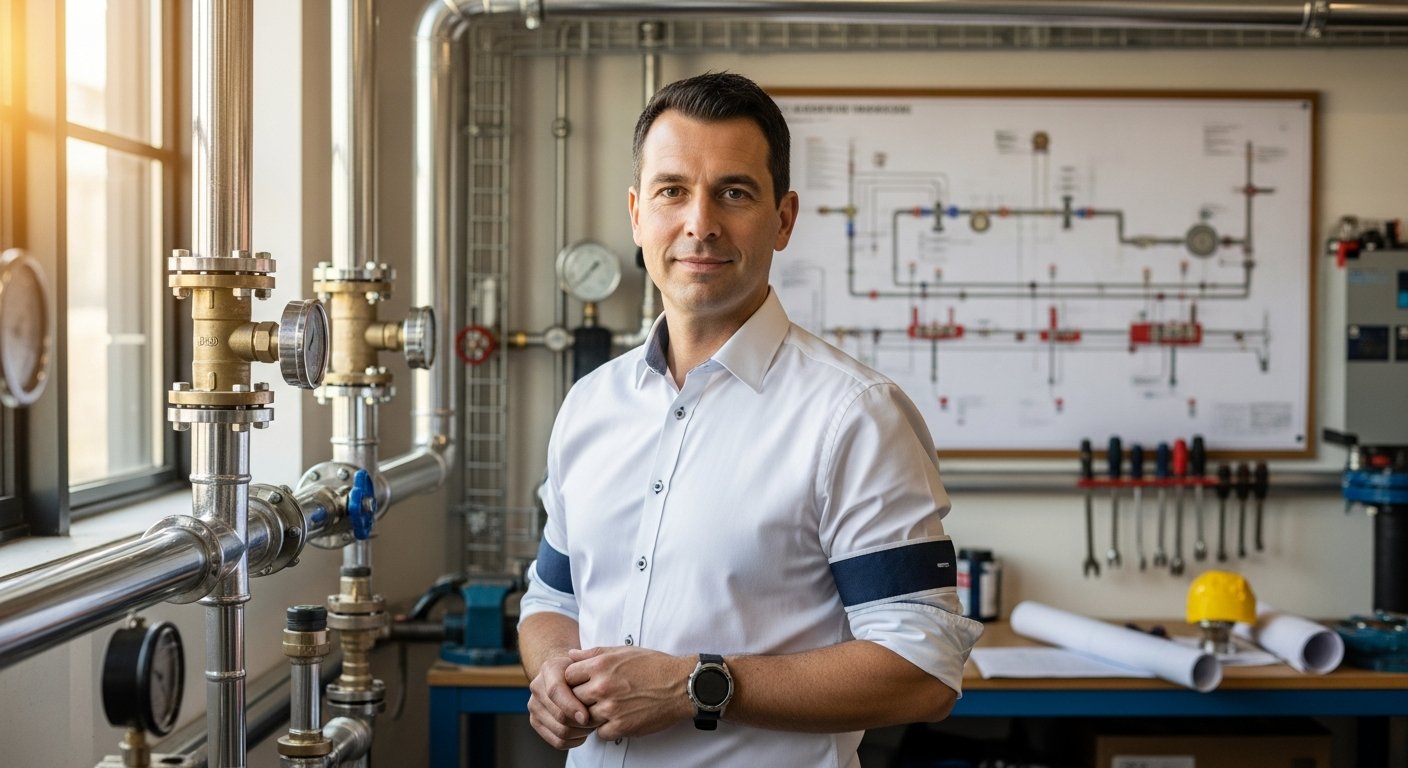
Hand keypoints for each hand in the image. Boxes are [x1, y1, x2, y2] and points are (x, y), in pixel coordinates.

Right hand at [527, 650, 598, 749]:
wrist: (567, 674)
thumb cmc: (582, 671)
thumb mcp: (589, 664)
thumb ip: (591, 673)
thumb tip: (586, 708)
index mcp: (549, 668)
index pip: (555, 691)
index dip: (571, 706)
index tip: (587, 716)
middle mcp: (537, 686)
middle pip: (559, 715)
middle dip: (583, 723)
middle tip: (599, 721)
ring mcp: (534, 705)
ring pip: (560, 731)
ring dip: (581, 732)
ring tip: (593, 724)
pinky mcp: (536, 721)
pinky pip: (558, 741)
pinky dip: (574, 741)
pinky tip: (583, 732)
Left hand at [565, 646, 693, 740]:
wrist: (681, 685)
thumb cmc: (654, 666)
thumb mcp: (623, 651)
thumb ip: (594, 653)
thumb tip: (571, 655)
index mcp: (601, 665)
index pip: (568, 675)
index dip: (573, 680)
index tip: (582, 683)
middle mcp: (603, 686)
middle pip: (573, 697)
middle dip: (581, 698)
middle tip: (593, 698)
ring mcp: (611, 708)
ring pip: (584, 717)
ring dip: (593, 715)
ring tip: (607, 708)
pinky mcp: (621, 727)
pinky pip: (600, 733)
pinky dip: (607, 728)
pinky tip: (617, 718)